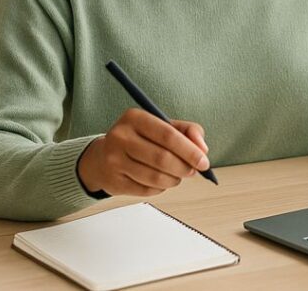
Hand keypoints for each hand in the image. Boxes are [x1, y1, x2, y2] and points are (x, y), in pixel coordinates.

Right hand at [77, 109, 209, 196]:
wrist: (103, 157)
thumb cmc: (141, 139)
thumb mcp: (163, 126)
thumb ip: (188, 131)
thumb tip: (202, 149)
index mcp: (135, 118)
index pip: (168, 135)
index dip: (190, 150)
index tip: (204, 161)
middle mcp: (120, 137)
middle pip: (162, 158)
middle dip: (184, 168)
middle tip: (193, 171)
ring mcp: (114, 160)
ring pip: (155, 177)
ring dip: (174, 180)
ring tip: (177, 176)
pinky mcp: (113, 181)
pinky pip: (146, 190)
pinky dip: (160, 188)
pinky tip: (160, 181)